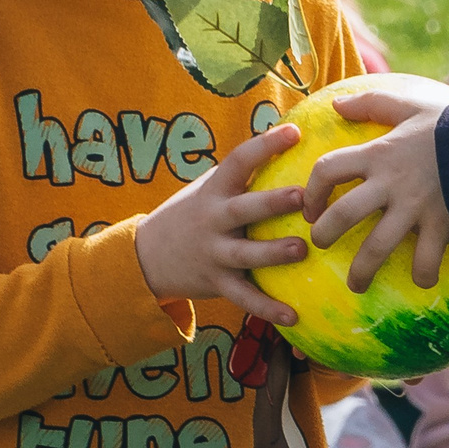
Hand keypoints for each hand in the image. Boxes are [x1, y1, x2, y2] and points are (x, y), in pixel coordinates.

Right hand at [134, 122, 306, 325]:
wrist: (146, 256)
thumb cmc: (193, 214)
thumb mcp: (209, 188)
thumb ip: (243, 174)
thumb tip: (294, 138)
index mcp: (214, 190)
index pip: (239, 160)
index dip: (265, 145)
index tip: (294, 132)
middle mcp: (213, 219)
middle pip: (243, 209)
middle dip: (272, 202)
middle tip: (302, 195)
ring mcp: (214, 253)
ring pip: (245, 254)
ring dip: (273, 253)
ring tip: (301, 250)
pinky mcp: (216, 282)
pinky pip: (244, 297)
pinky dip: (267, 308)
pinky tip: (293, 315)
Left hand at [301, 78, 448, 292]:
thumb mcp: (411, 106)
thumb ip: (373, 103)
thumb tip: (337, 105)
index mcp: (379, 154)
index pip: (328, 170)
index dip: (312, 191)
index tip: (311, 206)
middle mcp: (391, 183)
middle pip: (343, 215)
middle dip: (325, 235)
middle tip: (319, 245)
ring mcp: (415, 208)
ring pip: (376, 247)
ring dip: (361, 271)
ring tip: (355, 286)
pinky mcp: (442, 225)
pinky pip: (426, 259)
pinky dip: (422, 274)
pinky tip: (421, 280)